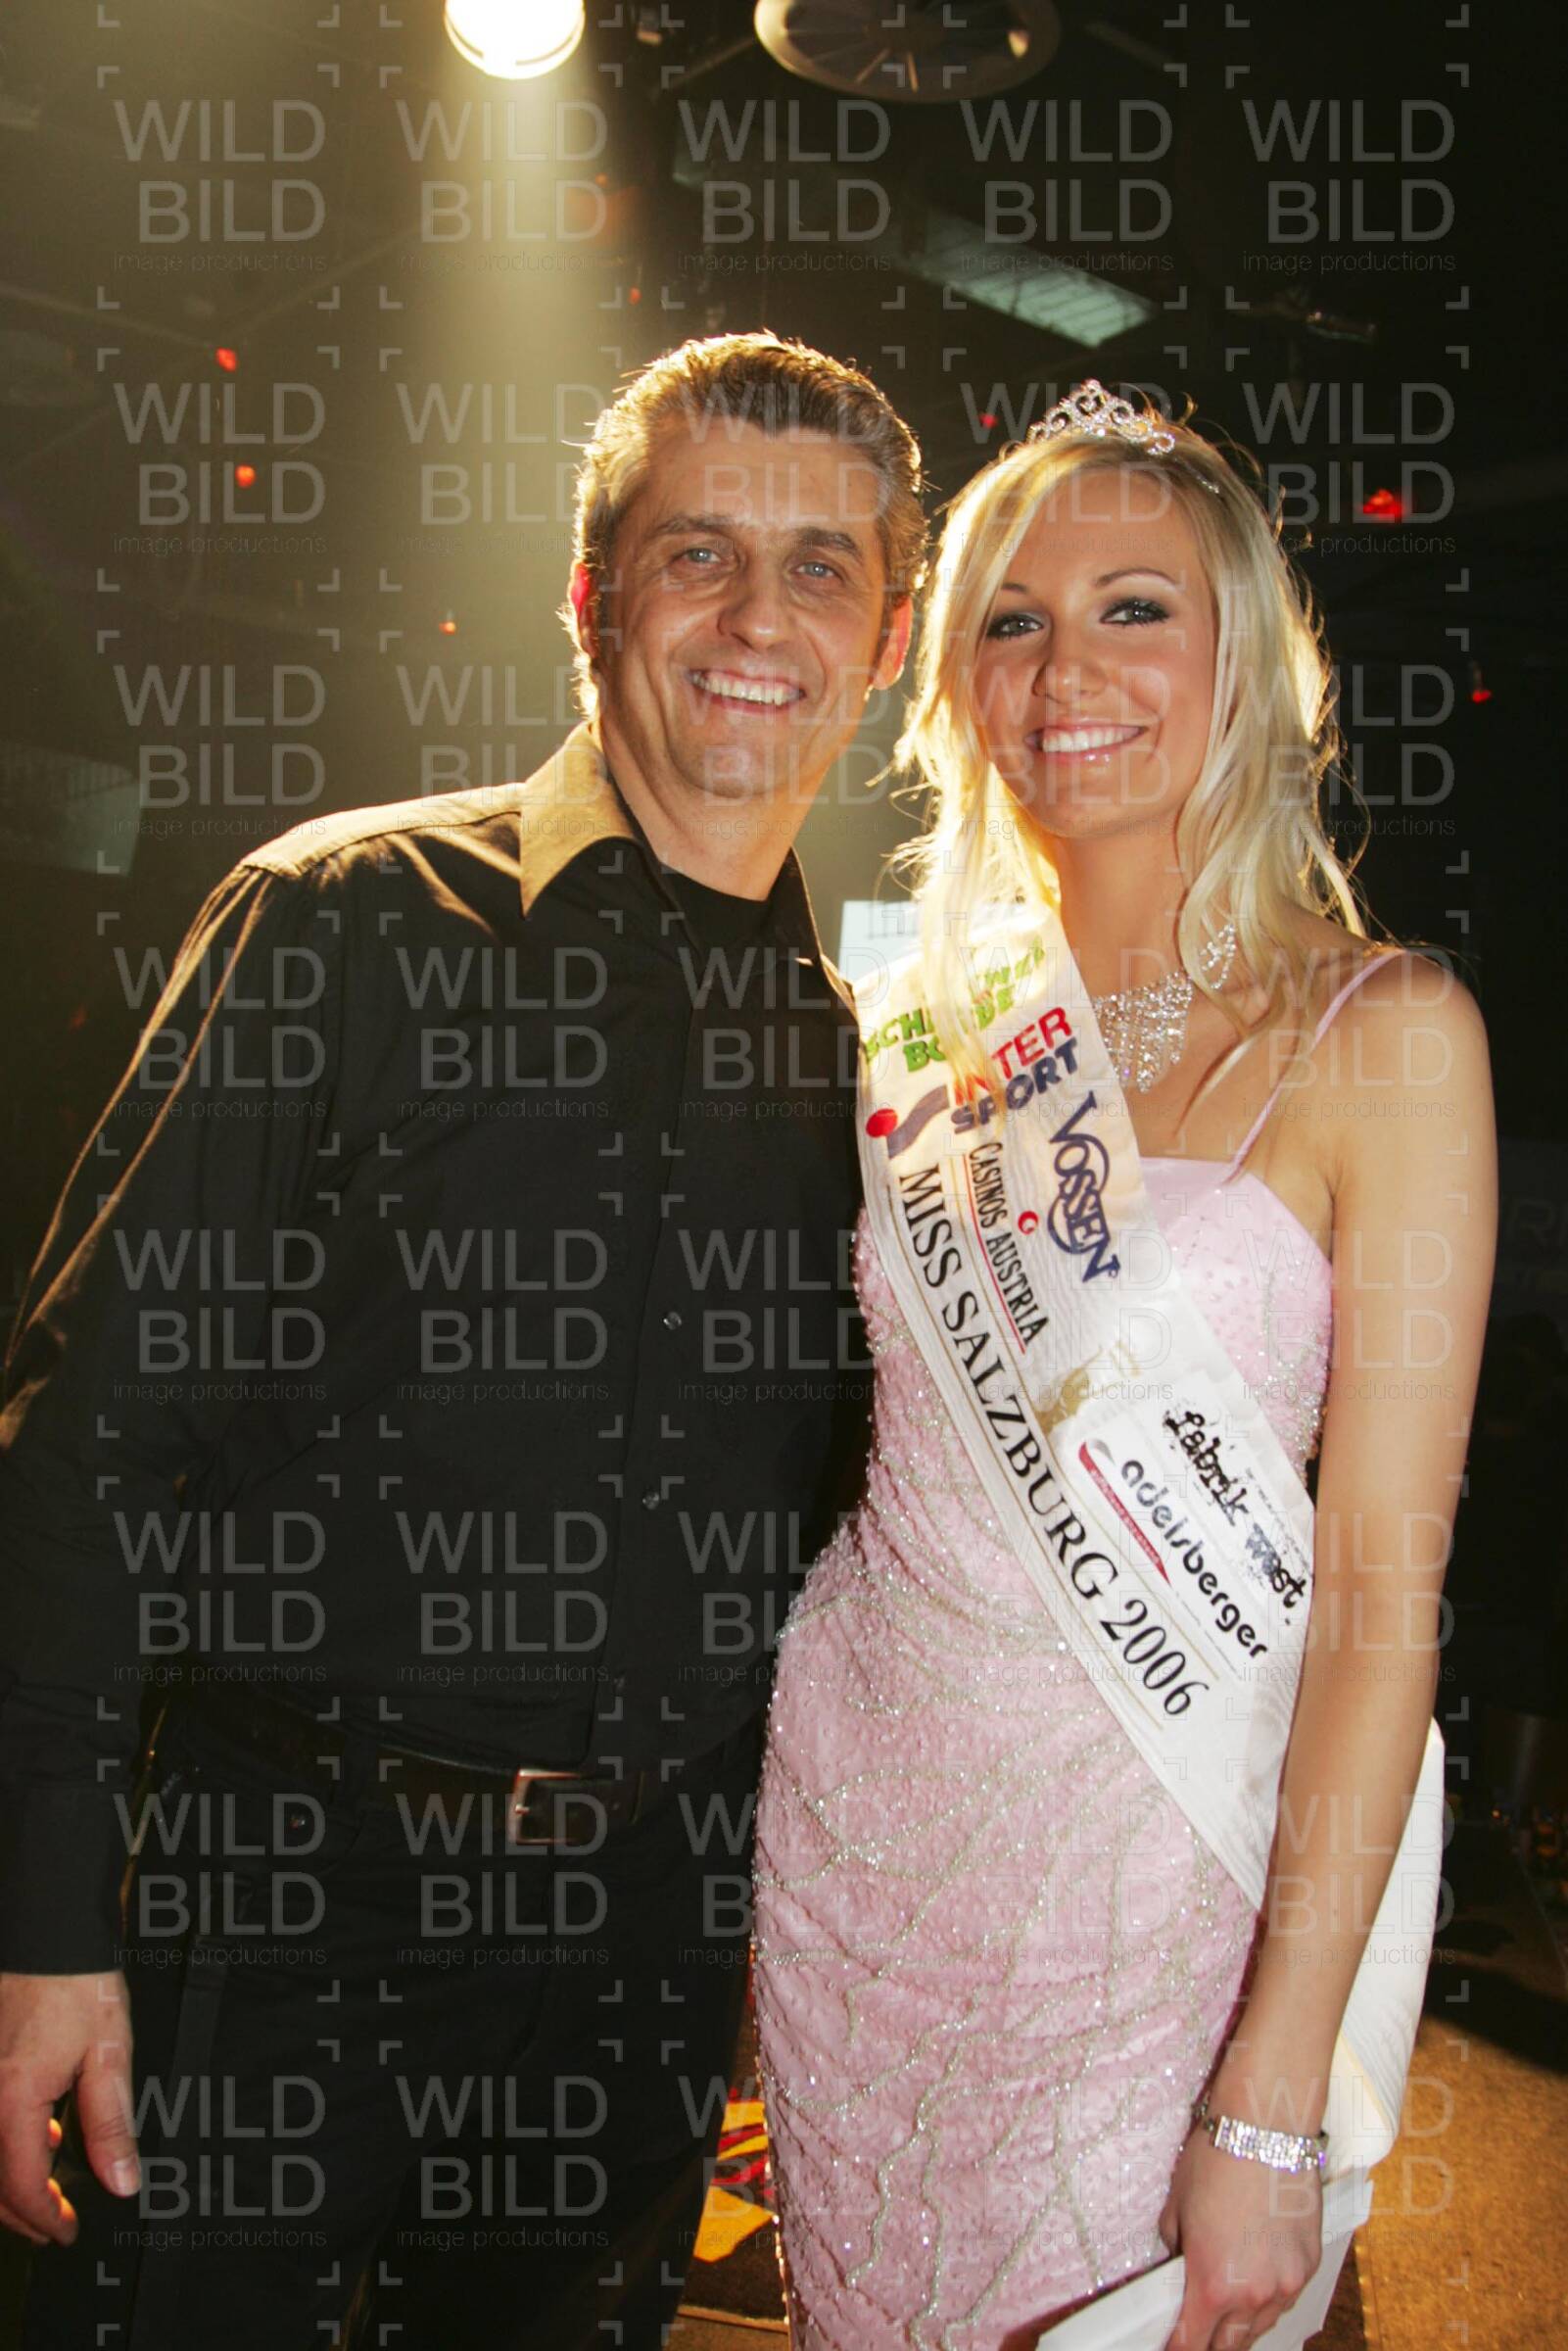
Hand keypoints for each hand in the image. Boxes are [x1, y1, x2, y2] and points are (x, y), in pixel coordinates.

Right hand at [0, 1970, 138, 2244]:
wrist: (47, 1935)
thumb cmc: (76, 1984)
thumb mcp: (108, 2054)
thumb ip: (110, 2124)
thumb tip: (121, 2180)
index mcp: (12, 2099)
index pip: (20, 2185)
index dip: (44, 2219)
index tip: (64, 2232)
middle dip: (20, 2212)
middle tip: (53, 2224)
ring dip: (6, 2184)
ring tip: (42, 2192)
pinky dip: (0, 2146)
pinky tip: (31, 2136)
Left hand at [1157, 2126, 1320, 2350]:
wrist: (1266, 2129)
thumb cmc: (1215, 2161)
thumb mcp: (1176, 2209)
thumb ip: (1178, 2252)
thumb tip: (1181, 2267)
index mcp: (1212, 2285)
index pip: (1193, 2342)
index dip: (1178, 2347)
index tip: (1171, 2345)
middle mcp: (1253, 2295)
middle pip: (1231, 2346)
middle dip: (1212, 2344)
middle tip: (1199, 2332)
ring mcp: (1287, 2284)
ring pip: (1262, 2326)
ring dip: (1243, 2326)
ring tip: (1228, 2312)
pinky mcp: (1310, 2266)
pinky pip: (1286, 2299)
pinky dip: (1270, 2299)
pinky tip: (1258, 2283)